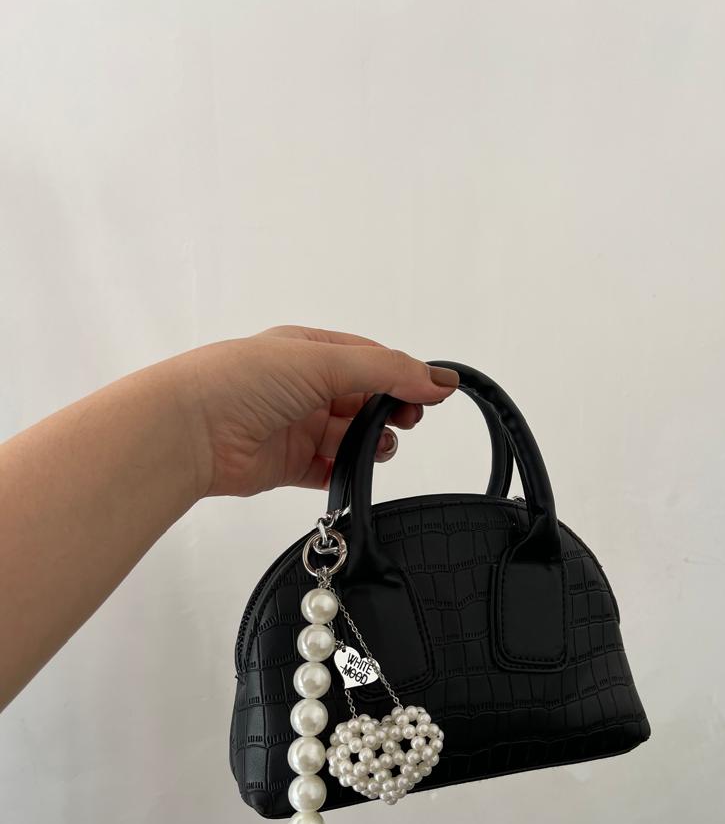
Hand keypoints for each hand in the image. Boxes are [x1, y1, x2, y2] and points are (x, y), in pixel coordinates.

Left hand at [170, 325, 459, 497]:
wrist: (188, 431)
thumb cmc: (238, 380)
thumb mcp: (324, 361)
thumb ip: (386, 371)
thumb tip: (438, 379)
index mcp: (309, 349)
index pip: (370, 359)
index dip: (404, 374)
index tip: (434, 392)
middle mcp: (301, 386)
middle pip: (364, 400)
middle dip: (391, 410)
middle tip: (409, 419)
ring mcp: (295, 426)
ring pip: (350, 437)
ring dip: (371, 443)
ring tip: (377, 447)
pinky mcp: (286, 465)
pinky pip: (327, 471)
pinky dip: (345, 473)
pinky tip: (355, 471)